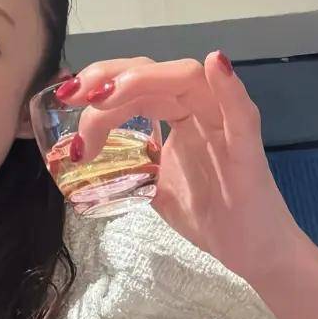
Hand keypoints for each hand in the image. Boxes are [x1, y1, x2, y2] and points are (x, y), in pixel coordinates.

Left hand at [57, 51, 307, 286]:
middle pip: (154, 73)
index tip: (66, 100)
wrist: (251, 252)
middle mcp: (201, 110)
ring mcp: (226, 125)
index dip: (100, 84)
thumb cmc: (210, 216)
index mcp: (180, 115)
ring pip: (187, 80)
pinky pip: (241, 113)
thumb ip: (130, 167)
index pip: (137, 84)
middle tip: (74, 97)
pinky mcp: (247, 149)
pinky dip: (229, 88)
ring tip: (105, 96)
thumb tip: (89, 164)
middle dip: (109, 78)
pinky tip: (216, 66)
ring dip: (142, 81)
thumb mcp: (153, 188)